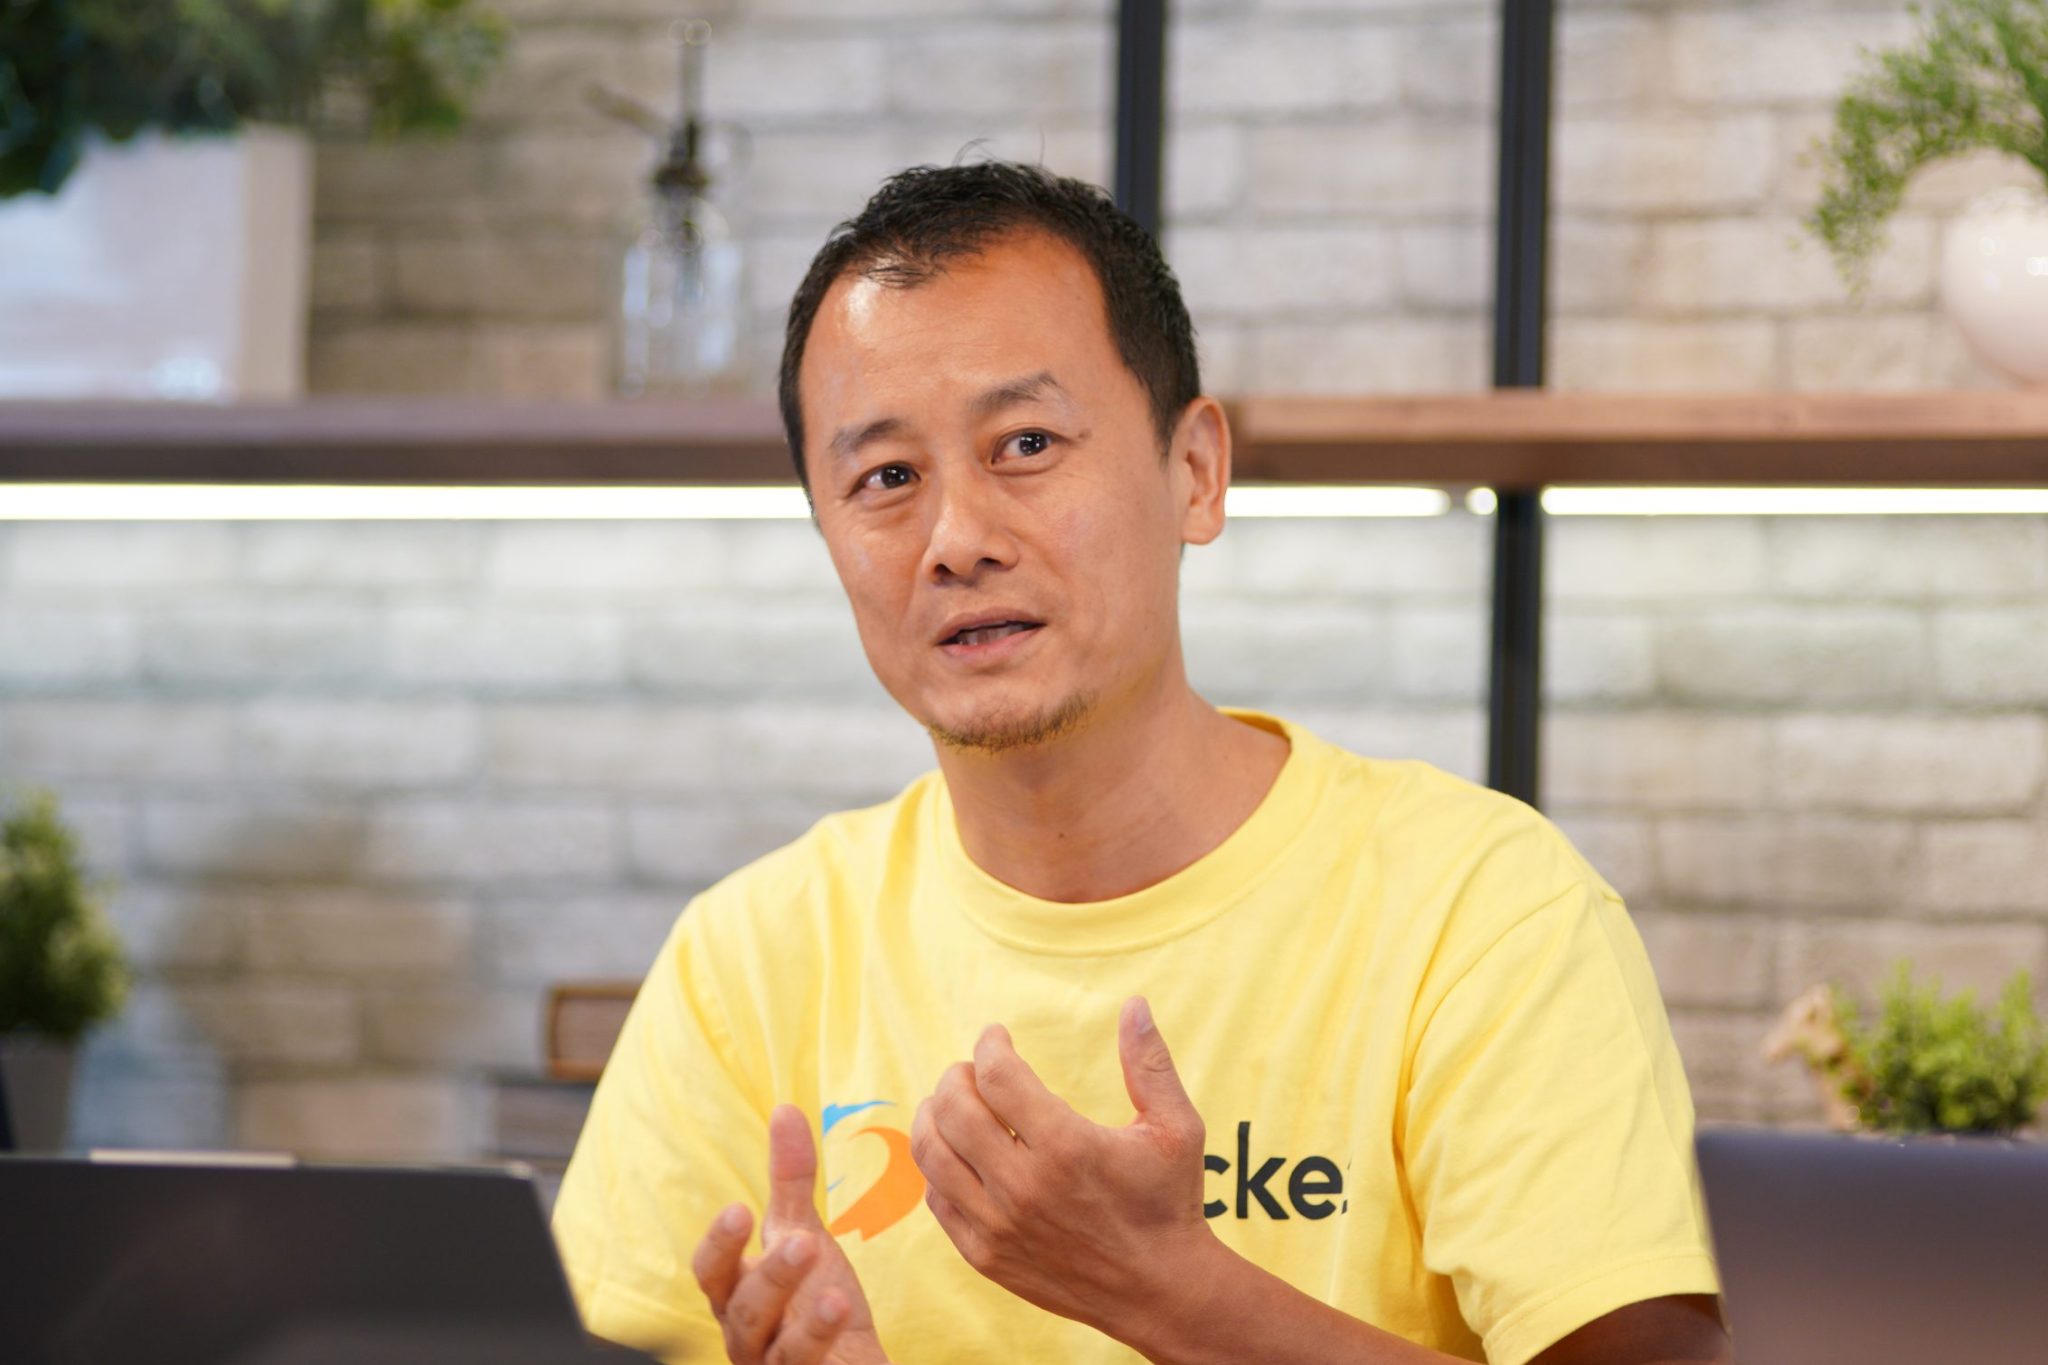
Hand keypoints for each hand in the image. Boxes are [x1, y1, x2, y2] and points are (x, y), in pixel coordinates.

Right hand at [692, 1104, 891, 1364]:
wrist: (849, 1364)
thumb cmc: (813, 1300)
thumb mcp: (803, 1235)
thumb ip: (790, 1181)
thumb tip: (785, 1108)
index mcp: (738, 1294)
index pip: (711, 1272)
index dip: (720, 1244)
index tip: (739, 1208)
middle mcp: (749, 1336)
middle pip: (745, 1311)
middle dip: (771, 1277)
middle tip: (804, 1243)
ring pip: (780, 1353)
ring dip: (807, 1326)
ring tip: (835, 1295)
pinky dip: (828, 1353)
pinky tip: (850, 1325)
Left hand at [910, 996, 1217, 1339]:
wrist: (1160, 1291)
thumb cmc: (1170, 1203)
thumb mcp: (1176, 1128)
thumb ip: (1150, 1063)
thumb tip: (1135, 1004)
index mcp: (1066, 1146)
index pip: (996, 1075)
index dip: (989, 1045)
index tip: (996, 1037)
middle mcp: (1024, 1186)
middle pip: (953, 1108)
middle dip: (956, 1075)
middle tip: (972, 1070)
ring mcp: (998, 1225)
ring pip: (932, 1153)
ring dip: (934, 1116)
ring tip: (954, 1104)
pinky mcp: (985, 1255)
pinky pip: (937, 1199)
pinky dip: (939, 1166)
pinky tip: (961, 1153)